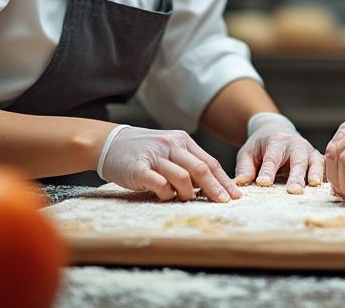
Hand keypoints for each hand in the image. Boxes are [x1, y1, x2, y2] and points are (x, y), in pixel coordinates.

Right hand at [97, 125, 239, 201]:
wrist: (109, 143)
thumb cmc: (143, 151)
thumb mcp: (168, 149)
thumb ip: (187, 163)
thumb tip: (211, 186)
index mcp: (182, 141)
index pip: (210, 162)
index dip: (224, 180)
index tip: (235, 195)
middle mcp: (171, 145)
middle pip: (201, 169)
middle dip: (216, 189)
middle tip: (224, 203)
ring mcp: (155, 156)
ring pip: (183, 177)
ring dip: (189, 193)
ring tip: (187, 199)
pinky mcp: (139, 169)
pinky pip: (160, 184)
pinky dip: (167, 194)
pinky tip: (167, 196)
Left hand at [234, 112, 323, 192]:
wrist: (277, 131)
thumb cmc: (261, 146)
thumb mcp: (248, 153)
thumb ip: (245, 167)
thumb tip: (241, 182)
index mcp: (276, 141)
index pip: (272, 157)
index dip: (268, 170)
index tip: (263, 183)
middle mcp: (296, 145)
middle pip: (298, 160)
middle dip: (296, 176)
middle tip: (293, 191)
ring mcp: (309, 151)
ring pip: (316, 161)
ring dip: (316, 174)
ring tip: (314, 186)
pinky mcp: (318, 159)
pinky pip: (326, 167)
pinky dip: (328, 176)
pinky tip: (328, 188)